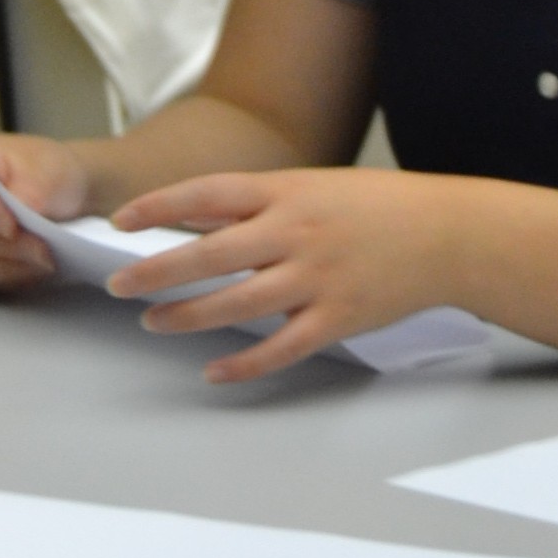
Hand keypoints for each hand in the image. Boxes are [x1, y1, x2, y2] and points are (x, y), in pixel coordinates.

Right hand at [0, 128, 88, 295]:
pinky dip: (1, 278)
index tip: (12, 226)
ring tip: (41, 261)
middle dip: (0, 243)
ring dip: (3, 265)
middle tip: (42, 250)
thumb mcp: (48, 171)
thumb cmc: (42, 173)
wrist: (52, 196)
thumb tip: (21, 209)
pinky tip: (29, 270)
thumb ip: (32, 188)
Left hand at [107, 168, 461, 383]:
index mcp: (282, 191)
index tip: (120, 221)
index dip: (158, 207)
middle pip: (209, 253)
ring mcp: (315, 278)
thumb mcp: (305, 186)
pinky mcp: (337, 319)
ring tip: (152, 321)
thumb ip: (252, 204)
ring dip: (188, 316)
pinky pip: (282, 348)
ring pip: (238, 303)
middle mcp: (293, 232)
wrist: (441, 234)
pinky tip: (214, 371)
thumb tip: (192, 219)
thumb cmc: (369, 206)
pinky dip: (245, 363)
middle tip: (117, 285)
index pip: (204, 194)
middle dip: (157, 271)